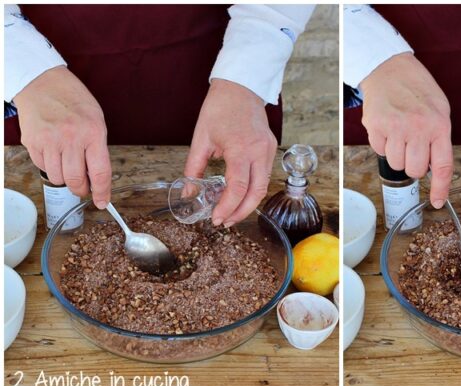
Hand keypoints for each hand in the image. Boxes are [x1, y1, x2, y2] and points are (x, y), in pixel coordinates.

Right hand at [14, 66, 111, 207]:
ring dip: (64, 178)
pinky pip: (42, 167)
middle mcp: (71, 138)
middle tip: (83, 187)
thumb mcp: (96, 120)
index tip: (101, 202)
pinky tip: (53, 153)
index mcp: (93, 133)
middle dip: (81, 189)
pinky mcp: (32, 142)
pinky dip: (49, 166)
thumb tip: (96, 177)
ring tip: (67, 165)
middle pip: (76, 180)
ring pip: (57, 178)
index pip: (100, 172)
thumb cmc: (73, 101)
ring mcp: (49, 141)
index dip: (102, 192)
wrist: (42, 83)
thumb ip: (97, 148)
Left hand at [185, 79, 277, 227]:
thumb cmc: (220, 108)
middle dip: (241, 212)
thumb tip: (189, 191)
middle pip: (256, 193)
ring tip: (232, 213)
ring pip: (263, 186)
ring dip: (249, 203)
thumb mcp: (201, 138)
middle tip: (225, 222)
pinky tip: (241, 194)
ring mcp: (268, 150)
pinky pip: (265, 175)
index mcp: (240, 148)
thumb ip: (194, 168)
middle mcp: (259, 152)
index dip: (227, 207)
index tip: (216, 218)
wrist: (241, 88)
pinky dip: (253, 189)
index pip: (237, 188)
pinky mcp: (271, 149)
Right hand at [360, 52, 452, 208]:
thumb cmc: (417, 89)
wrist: (389, 67)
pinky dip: (383, 143)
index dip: (440, 188)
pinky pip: (379, 151)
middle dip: (413, 163)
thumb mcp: (440, 110)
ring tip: (399, 133)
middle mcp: (418, 128)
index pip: (443, 166)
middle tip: (412, 146)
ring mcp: (396, 127)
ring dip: (397, 154)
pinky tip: (387, 126)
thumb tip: (434, 169)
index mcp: (439, 125)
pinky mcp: (376, 126)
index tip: (438, 202)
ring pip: (396, 164)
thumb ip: (439, 138)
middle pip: (415, 170)